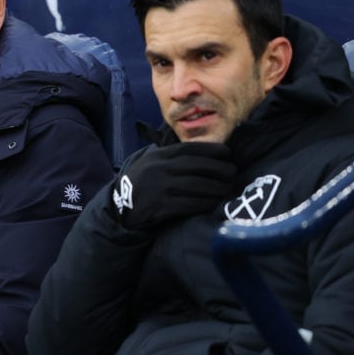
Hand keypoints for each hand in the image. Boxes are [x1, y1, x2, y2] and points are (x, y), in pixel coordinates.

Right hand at [111, 142, 235, 229]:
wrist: (120, 205)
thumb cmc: (144, 181)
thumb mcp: (152, 161)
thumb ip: (173, 155)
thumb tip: (206, 151)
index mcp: (160, 156)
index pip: (191, 149)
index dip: (213, 150)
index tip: (227, 154)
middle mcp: (161, 169)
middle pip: (198, 166)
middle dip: (220, 169)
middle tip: (233, 173)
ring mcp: (160, 188)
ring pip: (197, 185)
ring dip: (217, 188)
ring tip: (227, 189)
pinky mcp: (161, 206)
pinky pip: (190, 203)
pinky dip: (205, 203)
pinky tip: (214, 203)